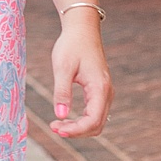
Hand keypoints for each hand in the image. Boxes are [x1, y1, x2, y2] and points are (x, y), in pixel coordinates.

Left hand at [48, 11, 111, 137]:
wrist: (82, 29)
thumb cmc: (71, 45)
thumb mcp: (62, 67)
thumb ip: (62, 92)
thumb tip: (60, 116)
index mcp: (100, 88)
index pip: (93, 120)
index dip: (76, 130)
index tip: (57, 128)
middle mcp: (107, 93)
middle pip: (97, 125)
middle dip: (76, 131)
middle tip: (54, 127)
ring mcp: (105, 93)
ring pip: (97, 121)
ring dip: (79, 127)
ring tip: (57, 124)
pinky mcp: (100, 91)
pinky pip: (94, 113)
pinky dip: (82, 120)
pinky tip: (66, 117)